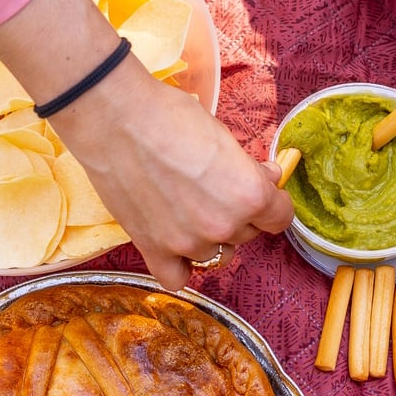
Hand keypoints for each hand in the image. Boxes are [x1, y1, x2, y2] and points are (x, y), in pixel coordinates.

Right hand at [0, 0, 291, 289]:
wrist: (116, 119)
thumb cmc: (171, 117)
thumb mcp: (224, 137)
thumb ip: (249, 169)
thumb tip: (270, 178)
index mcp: (249, 196)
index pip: (280, 217)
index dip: (273, 202)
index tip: (263, 193)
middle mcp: (222, 226)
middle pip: (246, 234)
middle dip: (238, 214)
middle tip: (213, 188)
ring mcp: (187, 243)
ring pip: (214, 254)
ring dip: (208, 236)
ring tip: (188, 207)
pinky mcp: (152, 249)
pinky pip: (176, 278)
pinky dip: (181, 266)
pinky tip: (177, 246)